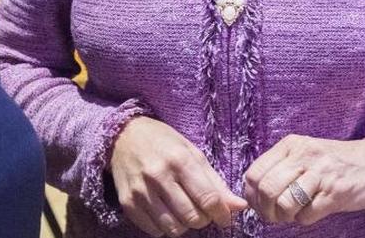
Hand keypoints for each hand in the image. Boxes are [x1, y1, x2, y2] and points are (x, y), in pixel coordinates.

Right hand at [110, 117, 246, 236]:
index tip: (224, 217)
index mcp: (179, 159)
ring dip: (183, 225)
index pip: (208, 198)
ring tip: (182, 210)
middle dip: (203, 219)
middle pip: (192, 217)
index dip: (222, 214)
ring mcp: (140, 190)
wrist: (124, 136)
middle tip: (200, 209)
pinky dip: (164, 227)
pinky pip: (154, 231)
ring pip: (173, 228)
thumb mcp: (193, 153)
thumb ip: (216, 183)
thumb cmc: (164, 143)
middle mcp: (158, 175)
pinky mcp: (127, 203)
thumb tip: (240, 206)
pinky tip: (165, 212)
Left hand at [242, 135, 364, 225]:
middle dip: (265, 210)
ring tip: (293, 214)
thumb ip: (280, 168)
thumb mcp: (304, 154)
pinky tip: (312, 211)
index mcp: (291, 145)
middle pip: (267, 190)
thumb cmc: (335, 161)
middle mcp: (303, 156)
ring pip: (285, 204)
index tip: (258, 205)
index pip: (254, 173)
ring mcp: (320, 174)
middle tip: (273, 216)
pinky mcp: (336, 193)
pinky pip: (307, 215)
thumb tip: (253, 194)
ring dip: (284, 216)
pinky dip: (304, 219)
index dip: (251, 195)